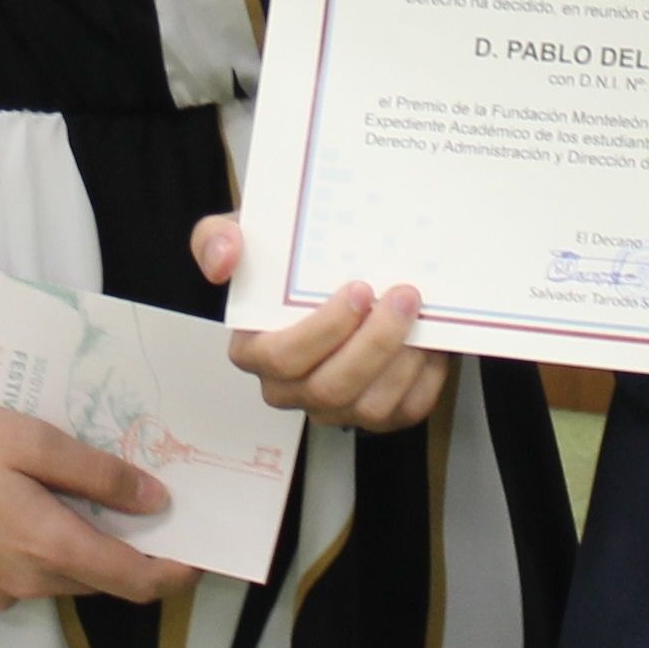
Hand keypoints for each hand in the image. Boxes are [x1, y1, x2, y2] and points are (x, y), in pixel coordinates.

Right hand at [0, 346, 197, 609]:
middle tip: (146, 500)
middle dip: (128, 549)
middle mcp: (22, 584)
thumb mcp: (30, 440)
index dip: (174, 571)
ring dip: (79, 545)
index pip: (132, 581)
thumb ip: (97, 475)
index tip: (201, 551)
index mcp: (47, 547)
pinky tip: (24, 503)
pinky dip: (38, 548)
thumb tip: (155, 501)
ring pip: (57, 576)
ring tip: (83, 492)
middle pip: (97, 578)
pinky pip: (19, 574)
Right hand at [194, 216, 452, 433]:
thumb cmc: (291, 259)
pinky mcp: (379, 412)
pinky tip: (431, 340)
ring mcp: (336, 407)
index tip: (358, 290)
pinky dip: (424, 377)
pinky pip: (404, 410)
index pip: (281, 359)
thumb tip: (223, 261)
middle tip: (402, 296)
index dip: (322, 331)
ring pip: (369, 406)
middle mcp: (292, 389)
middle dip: (372, 344)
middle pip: (329, 389)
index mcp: (256, 351)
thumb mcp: (246, 234)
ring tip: (421, 315)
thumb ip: (217, 239)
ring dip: (401, 361)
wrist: (347, 272)